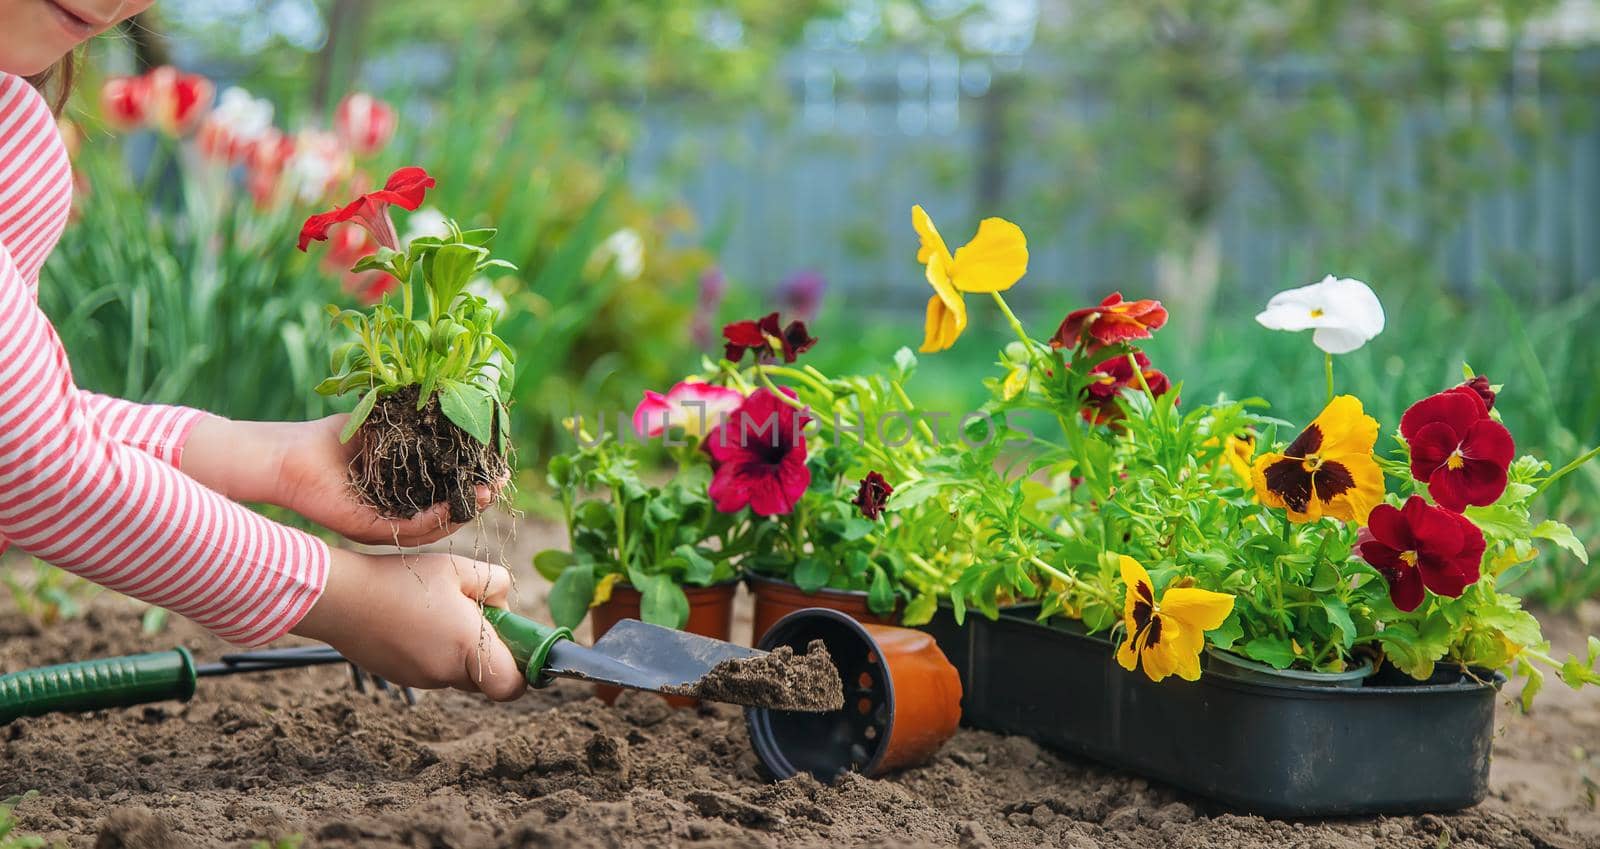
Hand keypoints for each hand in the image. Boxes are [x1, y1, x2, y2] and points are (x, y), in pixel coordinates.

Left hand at [183, 415, 498, 545]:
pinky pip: (410, 530)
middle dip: (480, 498)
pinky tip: (453, 506)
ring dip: (465, 511)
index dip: (478, 480)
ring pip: (437, 526)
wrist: (290, 455)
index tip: (501, 466)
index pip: (451, 489)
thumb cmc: (334, 436)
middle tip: (502, 483)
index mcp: (407, 489)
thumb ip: (420, 422)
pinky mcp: (370, 531)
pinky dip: (435, 520)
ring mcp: (387, 523)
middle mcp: (400, 510)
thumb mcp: (387, 423)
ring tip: (486, 494)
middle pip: (452, 511)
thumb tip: (462, 404)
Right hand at [293, 550, 526, 699]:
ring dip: (460, 650)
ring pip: (458, 673)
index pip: (511, 687)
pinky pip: (432, 669)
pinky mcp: (401, 676)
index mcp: (468, 648)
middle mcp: (446, 673)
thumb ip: (497, 585)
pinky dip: (434, 650)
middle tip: (475, 615)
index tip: (517, 644)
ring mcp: (421, 679)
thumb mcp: (459, 568)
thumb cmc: (402, 579)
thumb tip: (504, 606)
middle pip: (486, 678)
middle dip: (489, 652)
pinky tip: (416, 620)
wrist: (341, 598)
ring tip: (438, 611)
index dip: (522, 671)